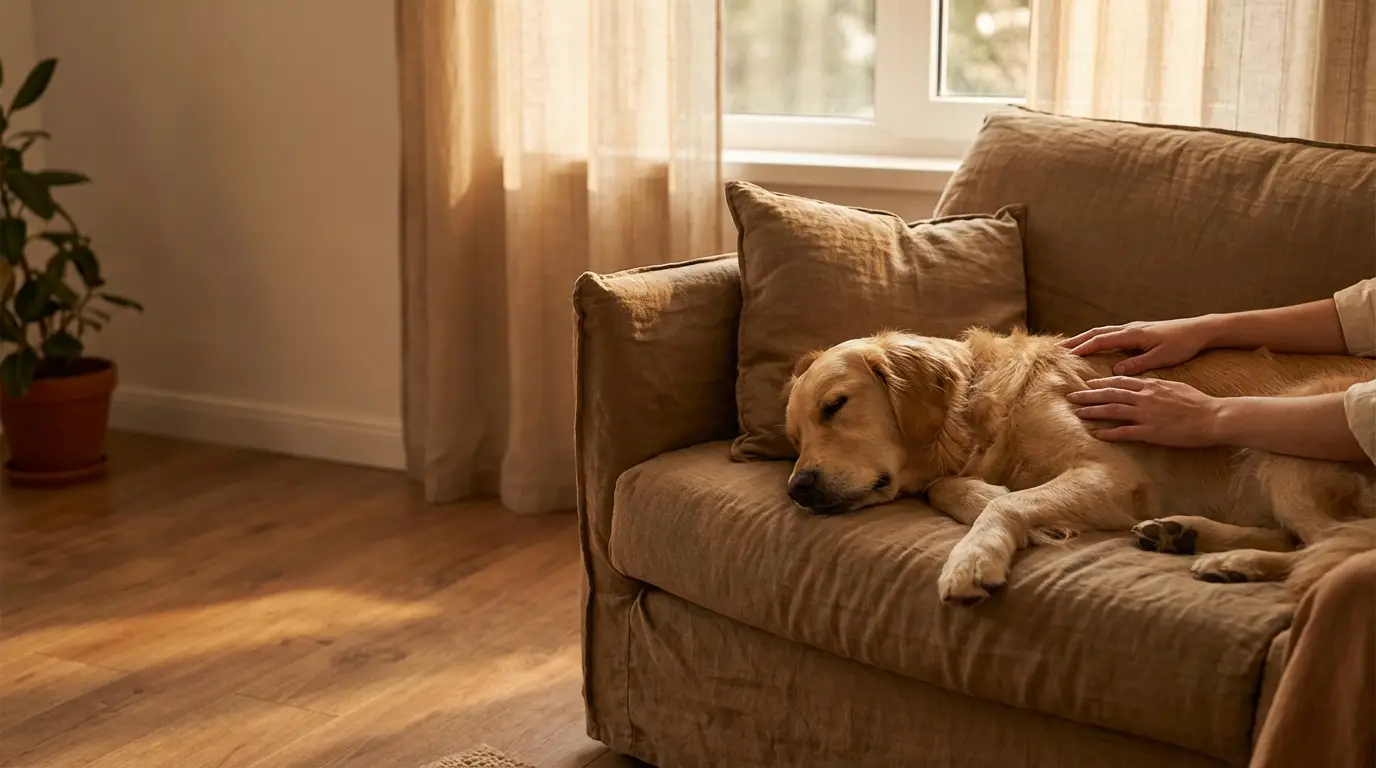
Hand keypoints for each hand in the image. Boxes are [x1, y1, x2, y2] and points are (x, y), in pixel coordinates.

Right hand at [1059, 317, 1216, 374]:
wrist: (1199, 330)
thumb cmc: (1182, 344)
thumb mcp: (1161, 358)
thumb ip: (1138, 364)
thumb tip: (1115, 370)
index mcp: (1133, 334)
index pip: (1101, 341)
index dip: (1082, 348)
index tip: (1066, 355)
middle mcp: (1130, 328)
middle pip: (1097, 333)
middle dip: (1077, 340)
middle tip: (1058, 348)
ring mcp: (1134, 328)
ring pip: (1103, 331)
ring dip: (1085, 338)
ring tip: (1071, 346)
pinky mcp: (1139, 331)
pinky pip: (1112, 333)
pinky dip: (1097, 338)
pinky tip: (1095, 344)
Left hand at [1067, 376, 1222, 446]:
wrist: (1213, 417)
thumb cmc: (1198, 402)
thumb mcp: (1175, 386)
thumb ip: (1156, 385)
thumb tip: (1144, 383)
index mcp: (1151, 385)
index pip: (1120, 381)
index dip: (1101, 383)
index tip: (1088, 384)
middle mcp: (1145, 398)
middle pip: (1110, 394)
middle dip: (1088, 395)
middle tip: (1071, 396)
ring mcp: (1146, 414)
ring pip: (1112, 411)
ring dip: (1093, 411)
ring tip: (1077, 413)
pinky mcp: (1150, 432)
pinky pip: (1124, 432)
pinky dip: (1108, 433)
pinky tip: (1096, 435)